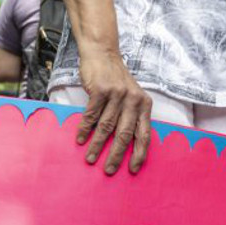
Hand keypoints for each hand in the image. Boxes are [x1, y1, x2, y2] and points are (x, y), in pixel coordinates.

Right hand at [76, 52, 152, 174]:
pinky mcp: (101, 90)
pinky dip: (85, 129)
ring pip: (106, 127)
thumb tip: (123, 146)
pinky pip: (91, 115)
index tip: (133, 169)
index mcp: (144, 104)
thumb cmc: (115, 80)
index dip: (140, 153)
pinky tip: (80, 140)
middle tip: (109, 170)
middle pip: (125, 134)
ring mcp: (117, 94)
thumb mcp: (130, 96)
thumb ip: (130, 116)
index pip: (144, 134)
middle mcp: (133, 100)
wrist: (102, 53)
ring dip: (97, 145)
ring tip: (91, 159)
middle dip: (117, 155)